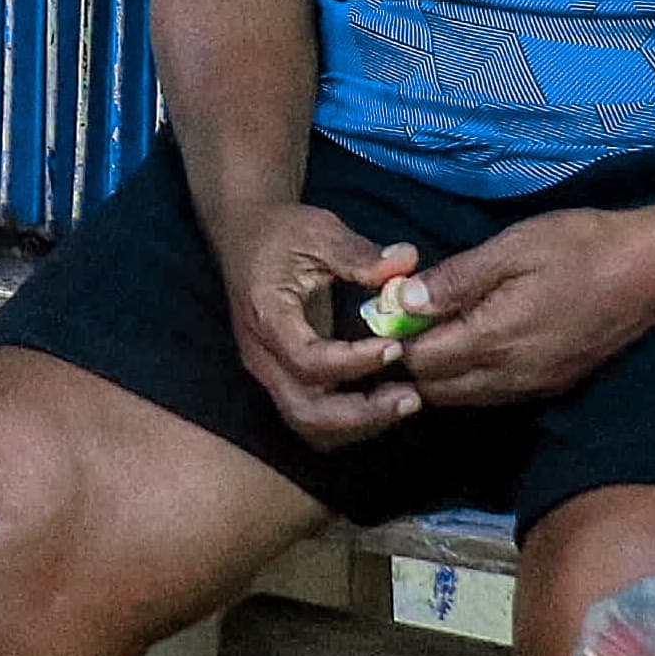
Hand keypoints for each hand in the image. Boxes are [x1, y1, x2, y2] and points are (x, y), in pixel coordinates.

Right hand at [219, 203, 424, 449]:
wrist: (244, 238)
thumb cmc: (281, 234)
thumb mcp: (318, 231)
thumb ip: (359, 253)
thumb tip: (406, 262)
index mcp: (266, 316)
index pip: (306, 359)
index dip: (353, 362)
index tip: (395, 345)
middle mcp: (261, 356)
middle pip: (304, 411)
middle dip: (360, 414)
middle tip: (410, 397)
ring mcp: (269, 373)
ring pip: (309, 424)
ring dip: (358, 424)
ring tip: (406, 401)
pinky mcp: (283, 379)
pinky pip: (314, 418)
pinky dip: (350, 421)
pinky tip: (386, 399)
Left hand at [397, 203, 654, 406]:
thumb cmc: (582, 247)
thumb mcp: (513, 248)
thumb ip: (454, 280)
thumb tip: (399, 301)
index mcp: (495, 341)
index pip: (420, 362)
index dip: (394, 340)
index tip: (384, 309)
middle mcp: (511, 377)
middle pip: (436, 390)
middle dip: (412, 363)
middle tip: (402, 322)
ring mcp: (534, 386)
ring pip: (465, 397)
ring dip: (440, 374)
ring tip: (433, 330)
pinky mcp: (553, 385)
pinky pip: (494, 395)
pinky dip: (471, 378)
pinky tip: (472, 342)